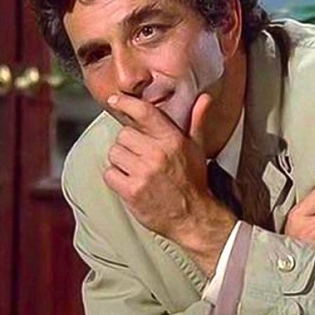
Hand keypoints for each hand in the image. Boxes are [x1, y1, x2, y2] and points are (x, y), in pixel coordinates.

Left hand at [103, 93, 235, 275]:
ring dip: (121, 162)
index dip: (126, 103)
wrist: (193, 217)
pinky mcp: (132, 191)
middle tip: (141, 155)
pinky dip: (116, 178)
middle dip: (128, 144)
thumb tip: (205, 97)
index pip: (144, 112)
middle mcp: (157, 153)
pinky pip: (109, 174)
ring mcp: (143, 173)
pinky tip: (131, 183)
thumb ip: (197, 121)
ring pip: (114, 154)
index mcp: (172, 140)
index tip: (114, 99)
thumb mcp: (198, 148)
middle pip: (123, 135)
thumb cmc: (193, 181)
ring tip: (137, 170)